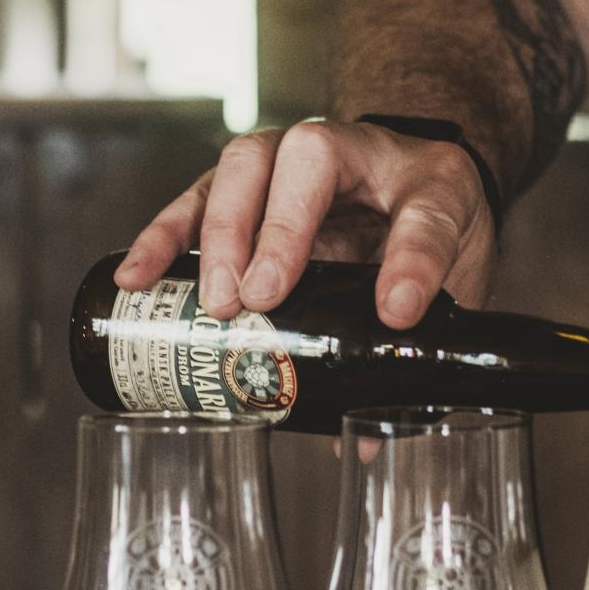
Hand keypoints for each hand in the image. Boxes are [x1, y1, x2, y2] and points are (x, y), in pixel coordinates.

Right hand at [116, 121, 497, 327]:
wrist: (408, 189)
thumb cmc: (427, 230)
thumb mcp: (450, 282)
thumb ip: (415, 350)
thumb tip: (371, 439)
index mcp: (429, 179)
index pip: (422, 208)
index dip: (410, 260)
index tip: (396, 311)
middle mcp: (352, 150)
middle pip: (306, 157)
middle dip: (278, 229)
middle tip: (259, 299)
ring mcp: (290, 157)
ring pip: (245, 166)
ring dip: (219, 232)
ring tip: (210, 300)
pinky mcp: (243, 184)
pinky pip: (197, 197)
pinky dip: (164, 235)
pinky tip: (138, 276)